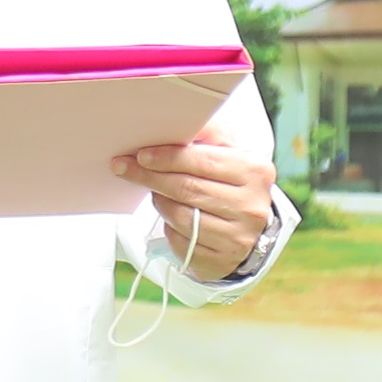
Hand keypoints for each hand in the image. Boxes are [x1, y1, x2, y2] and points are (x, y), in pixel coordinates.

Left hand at [112, 122, 274, 280]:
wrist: (248, 225)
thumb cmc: (231, 182)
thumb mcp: (227, 152)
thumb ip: (207, 133)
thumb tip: (177, 119)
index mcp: (255, 171)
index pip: (203, 161)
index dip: (168, 157)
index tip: (141, 155)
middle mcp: (252, 206)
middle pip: (188, 189)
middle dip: (152, 177)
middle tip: (126, 168)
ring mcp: (239, 238)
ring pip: (181, 217)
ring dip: (161, 203)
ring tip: (157, 192)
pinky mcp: (223, 262)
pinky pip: (182, 242)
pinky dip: (170, 228)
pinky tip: (173, 218)